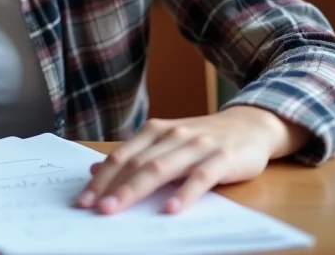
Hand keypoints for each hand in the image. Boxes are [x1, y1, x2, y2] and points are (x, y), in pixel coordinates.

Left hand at [75, 106, 310, 214]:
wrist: (251, 124)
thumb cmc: (204, 139)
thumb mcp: (168, 143)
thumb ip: (136, 156)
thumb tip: (97, 171)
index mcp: (156, 131)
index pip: (122, 156)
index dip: (101, 178)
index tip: (82, 199)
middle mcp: (174, 135)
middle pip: (137, 163)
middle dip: (113, 187)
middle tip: (94, 209)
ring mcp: (198, 145)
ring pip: (162, 168)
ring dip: (136, 190)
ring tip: (118, 210)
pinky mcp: (223, 158)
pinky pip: (201, 177)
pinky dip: (184, 193)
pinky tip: (171, 210)